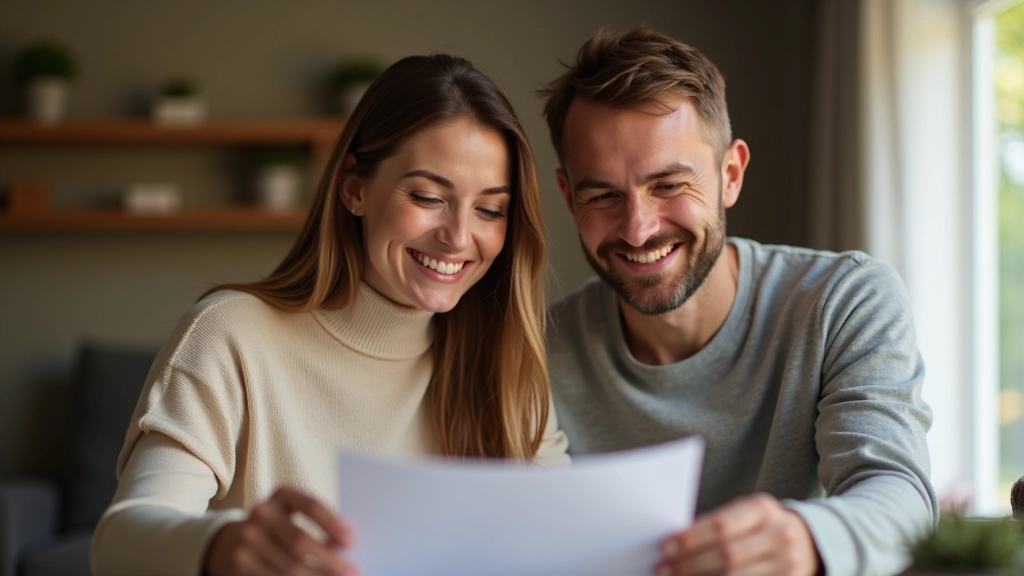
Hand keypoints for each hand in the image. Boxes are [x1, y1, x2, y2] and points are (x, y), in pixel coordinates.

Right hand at [204, 487, 356, 575]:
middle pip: (301, 541)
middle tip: (351, 570)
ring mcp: (247, 539)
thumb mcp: (295, 517)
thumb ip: (318, 526)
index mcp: (281, 495)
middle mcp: (261, 513)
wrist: (232, 541)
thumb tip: (344, 548)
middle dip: (329, 560)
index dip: (333, 524)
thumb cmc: (280, 528)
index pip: (311, 505)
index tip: (351, 542)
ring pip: (289, 566)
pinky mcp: (240, 563)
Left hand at [655, 493, 819, 575]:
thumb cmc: (761, 525)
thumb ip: (716, 524)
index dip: (691, 538)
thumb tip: (675, 542)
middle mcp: (780, 535)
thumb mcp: (745, 513)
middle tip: (664, 567)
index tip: (666, 546)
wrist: (806, 541)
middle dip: (689, 563)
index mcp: (763, 509)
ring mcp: (788, 563)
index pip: (721, 525)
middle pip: (727, 555)